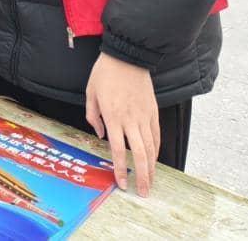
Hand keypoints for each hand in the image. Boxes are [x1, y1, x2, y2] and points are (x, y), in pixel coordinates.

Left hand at [86, 53, 159, 196]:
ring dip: (152, 167)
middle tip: (143, 192)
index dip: (121, 169)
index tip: (122, 183)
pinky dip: (156, 149)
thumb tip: (100, 134)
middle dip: (142, 176)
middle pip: (140, 154)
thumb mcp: (90, 92)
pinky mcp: (153, 111)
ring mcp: (145, 116)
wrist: (127, 56)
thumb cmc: (105, 73)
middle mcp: (131, 119)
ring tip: (150, 181)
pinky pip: (156, 135)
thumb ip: (93, 116)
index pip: (119, 150)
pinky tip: (154, 159)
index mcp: (113, 116)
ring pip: (152, 147)